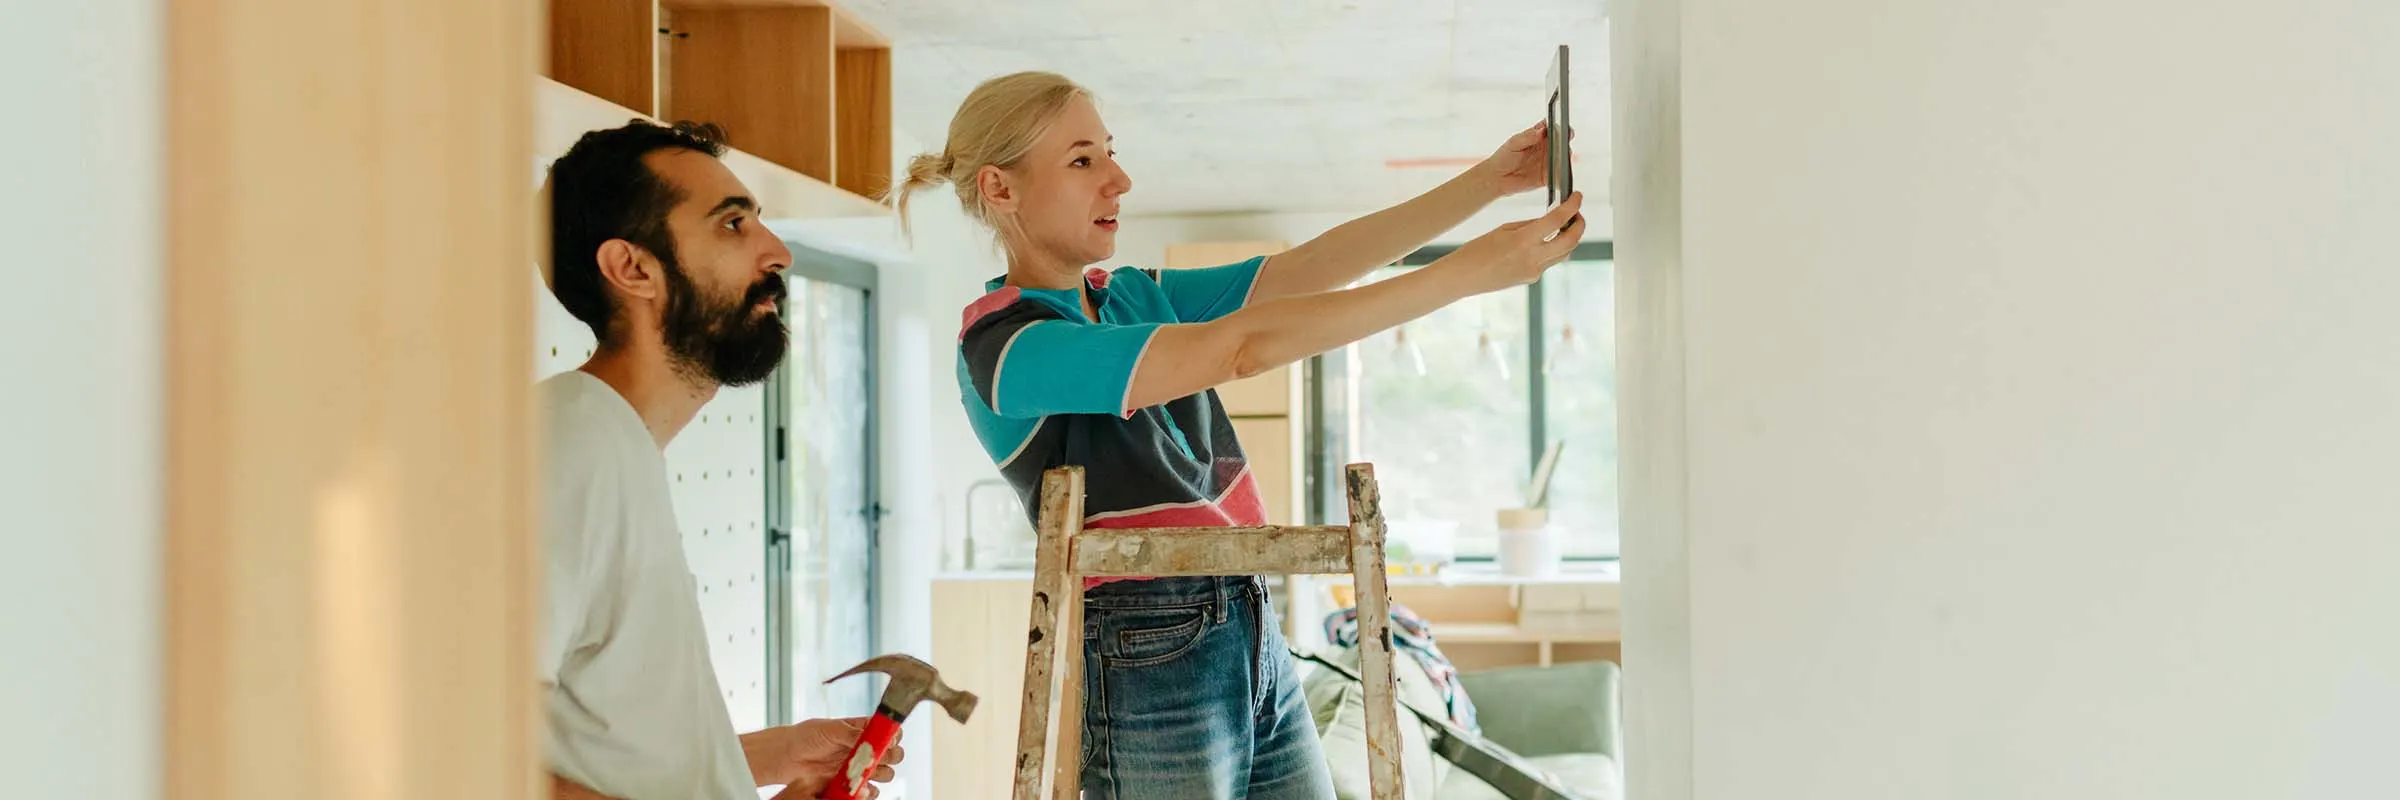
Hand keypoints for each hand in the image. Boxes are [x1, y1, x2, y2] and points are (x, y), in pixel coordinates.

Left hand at [745, 717, 904, 798]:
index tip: (888, 740)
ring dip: (882, 774)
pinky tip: (861, 787)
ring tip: (867, 772)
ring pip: (886, 773)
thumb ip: (852, 732)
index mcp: (863, 730)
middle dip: (891, 757)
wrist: (788, 757)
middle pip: (893, 754)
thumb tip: (870, 736)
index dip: (893, 736)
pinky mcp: (852, 784)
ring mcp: (860, 767)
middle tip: (878, 757)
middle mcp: (866, 749)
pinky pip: (870, 791)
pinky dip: (870, 791)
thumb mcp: (830, 729)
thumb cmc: (807, 737)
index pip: (889, 732)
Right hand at [1439, 192, 1587, 294]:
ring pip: (1564, 253)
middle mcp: (1533, 258)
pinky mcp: (1532, 278)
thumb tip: (1550, 221)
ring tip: (1565, 226)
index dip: (1572, 206)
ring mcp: (1534, 271)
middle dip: (1579, 225)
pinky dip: (1553, 249)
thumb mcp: (1503, 229)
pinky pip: (1550, 262)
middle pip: (1571, 241)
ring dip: (1569, 238)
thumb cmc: (1477, 250)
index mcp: (1523, 241)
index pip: (1557, 220)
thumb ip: (1529, 225)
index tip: (1578, 197)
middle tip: (1577, 214)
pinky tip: (1545, 242)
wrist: (1464, 277)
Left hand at [1475, 121, 1566, 197]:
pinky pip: (1557, 174)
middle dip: (1565, 139)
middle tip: (1564, 139)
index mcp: (1538, 136)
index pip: (1552, 128)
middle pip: (1561, 141)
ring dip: (1565, 155)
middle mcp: (1545, 148)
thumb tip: (1541, 131)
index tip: (1561, 126)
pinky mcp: (1547, 177)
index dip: (1559, 125)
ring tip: (1561, 155)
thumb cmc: (1503, 158)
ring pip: (1562, 157)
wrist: (1496, 178)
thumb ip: (1528, 137)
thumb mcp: (1514, 143)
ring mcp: (1547, 162)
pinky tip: (1559, 170)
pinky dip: (1561, 173)